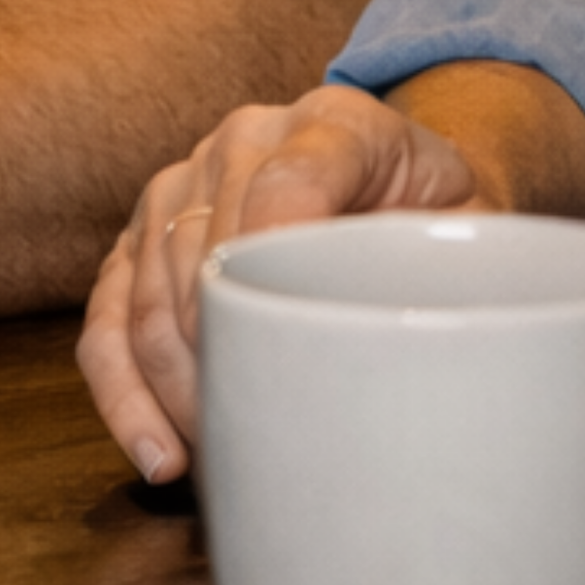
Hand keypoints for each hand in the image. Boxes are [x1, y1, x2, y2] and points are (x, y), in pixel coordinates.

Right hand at [76, 85, 484, 483]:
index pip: (289, 185)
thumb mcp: (477, 229)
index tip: (299, 357)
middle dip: (223, 364)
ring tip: (223, 461)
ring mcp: (184, 180)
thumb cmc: (443, 224)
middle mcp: (245, 137)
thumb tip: (422, 352)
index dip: (279, 268)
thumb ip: (454, 269)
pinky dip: (123, 390)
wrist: (410, 188)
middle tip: (266, 448)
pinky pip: (108, 314)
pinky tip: (157, 452)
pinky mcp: (142, 232)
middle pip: (202, 253)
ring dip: (175, 390)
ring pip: (145, 292)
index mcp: (334, 123)